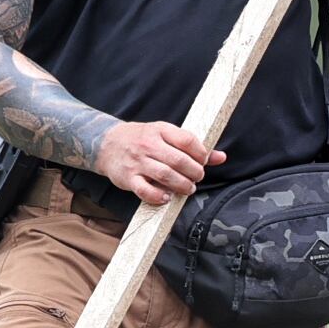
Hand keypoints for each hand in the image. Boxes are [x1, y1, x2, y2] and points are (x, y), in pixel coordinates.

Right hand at [96, 121, 220, 206]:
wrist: (107, 144)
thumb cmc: (142, 140)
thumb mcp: (165, 135)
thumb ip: (192, 146)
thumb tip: (221, 157)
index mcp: (160, 130)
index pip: (187, 140)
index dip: (201, 153)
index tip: (203, 161)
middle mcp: (148, 145)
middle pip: (179, 160)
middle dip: (194, 172)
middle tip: (197, 177)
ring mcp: (138, 162)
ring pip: (165, 175)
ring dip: (182, 185)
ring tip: (188, 188)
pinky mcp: (128, 178)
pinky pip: (145, 190)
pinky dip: (158, 196)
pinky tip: (167, 198)